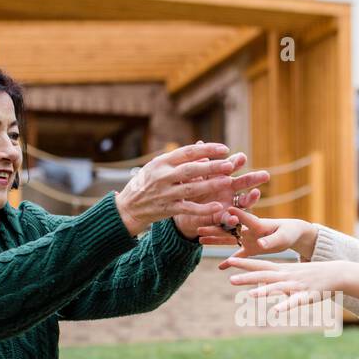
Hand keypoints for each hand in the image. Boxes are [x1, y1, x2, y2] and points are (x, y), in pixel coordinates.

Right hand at [114, 142, 270, 236]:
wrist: (128, 207)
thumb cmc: (147, 183)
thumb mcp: (157, 167)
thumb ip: (178, 161)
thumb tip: (202, 152)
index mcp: (161, 162)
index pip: (187, 152)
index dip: (207, 149)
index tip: (224, 149)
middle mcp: (162, 176)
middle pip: (191, 169)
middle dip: (212, 166)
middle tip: (230, 164)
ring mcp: (164, 193)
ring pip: (191, 188)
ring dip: (211, 184)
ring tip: (228, 181)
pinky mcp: (167, 209)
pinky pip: (188, 209)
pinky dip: (203, 208)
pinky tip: (218, 207)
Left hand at [171, 151, 264, 238]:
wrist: (184, 211)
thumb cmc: (190, 189)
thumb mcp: (192, 175)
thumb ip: (198, 163)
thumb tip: (200, 143)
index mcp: (222, 175)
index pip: (232, 166)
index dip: (237, 162)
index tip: (242, 158)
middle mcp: (229, 189)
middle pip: (244, 182)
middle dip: (254, 178)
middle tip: (265, 175)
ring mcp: (229, 204)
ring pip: (244, 201)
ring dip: (251, 198)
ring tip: (256, 194)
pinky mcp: (222, 218)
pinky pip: (229, 219)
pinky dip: (233, 219)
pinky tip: (235, 219)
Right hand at [200, 207, 318, 259]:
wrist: (293, 233)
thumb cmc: (290, 231)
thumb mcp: (283, 236)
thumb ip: (271, 240)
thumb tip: (261, 245)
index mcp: (258, 224)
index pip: (243, 219)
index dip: (233, 216)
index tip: (220, 211)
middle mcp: (249, 230)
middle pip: (228, 229)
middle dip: (214, 228)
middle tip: (198, 226)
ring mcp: (248, 239)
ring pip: (228, 240)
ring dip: (215, 240)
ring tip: (199, 240)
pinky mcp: (251, 248)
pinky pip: (238, 255)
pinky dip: (230, 261)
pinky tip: (220, 268)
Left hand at [221, 257, 353, 313]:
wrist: (336, 273)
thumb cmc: (312, 274)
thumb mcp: (292, 273)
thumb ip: (276, 278)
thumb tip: (262, 283)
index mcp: (282, 270)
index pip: (260, 264)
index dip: (245, 263)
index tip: (229, 260)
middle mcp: (287, 276)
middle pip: (264, 275)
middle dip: (247, 277)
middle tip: (230, 279)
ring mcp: (296, 285)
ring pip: (277, 288)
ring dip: (264, 291)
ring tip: (249, 295)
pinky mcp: (307, 295)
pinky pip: (294, 301)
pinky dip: (285, 306)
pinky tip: (276, 312)